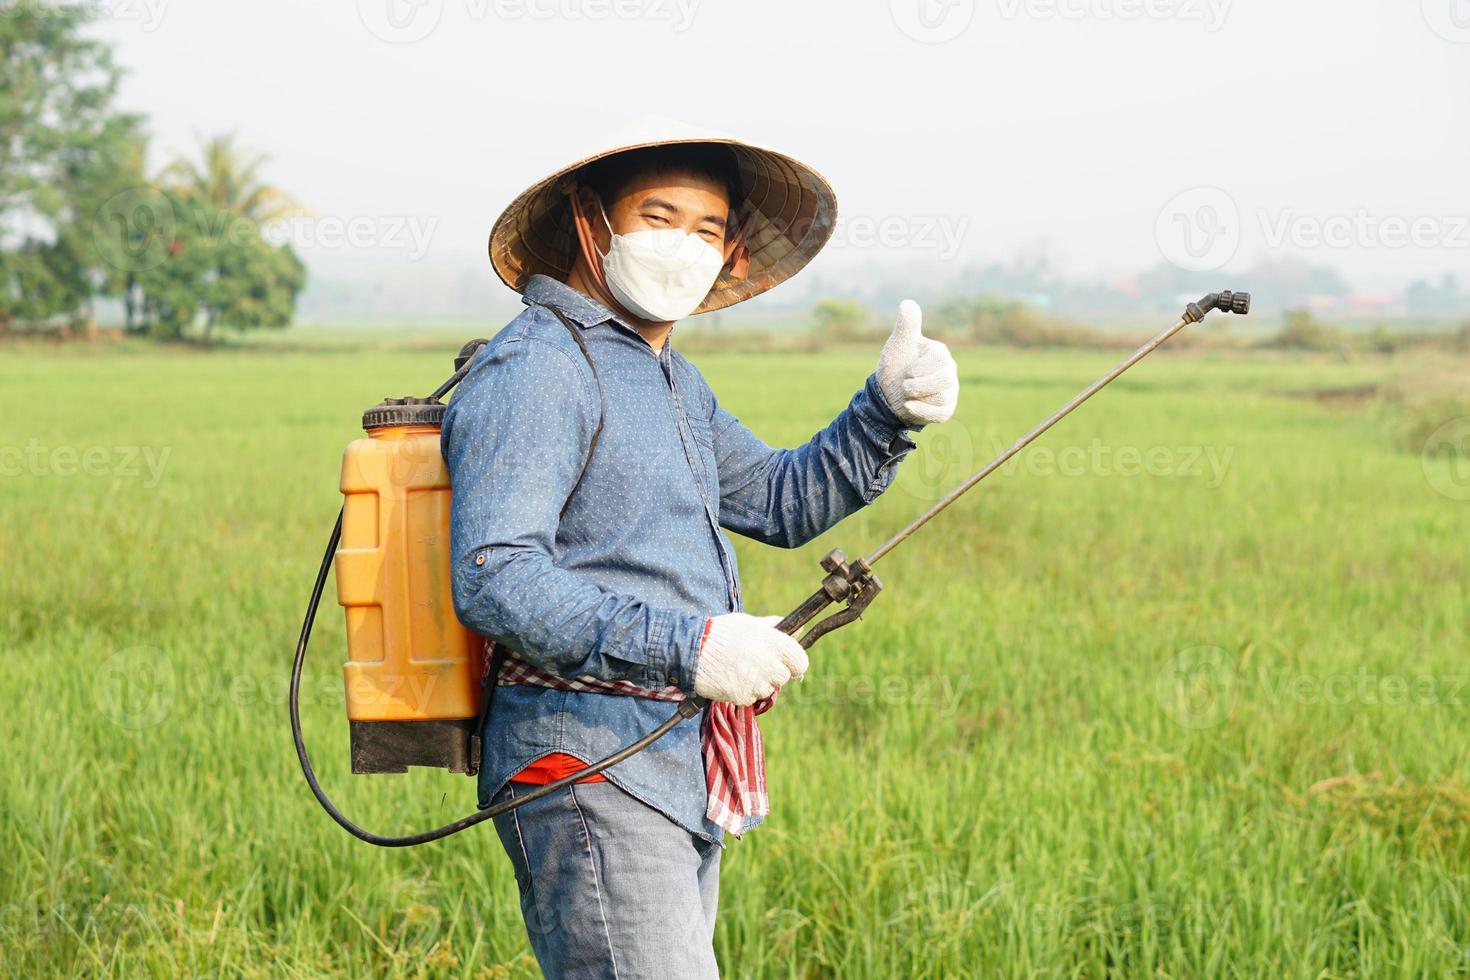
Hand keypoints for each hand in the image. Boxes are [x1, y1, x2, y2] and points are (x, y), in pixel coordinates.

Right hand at [693, 613, 808, 705]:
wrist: (691, 649)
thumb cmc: (722, 632)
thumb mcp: (749, 623)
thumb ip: (775, 627)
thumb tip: (798, 629)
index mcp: (773, 642)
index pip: (800, 662)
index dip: (794, 663)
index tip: (787, 663)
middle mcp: (767, 663)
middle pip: (783, 677)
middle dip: (773, 673)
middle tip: (756, 663)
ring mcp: (755, 682)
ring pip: (767, 690)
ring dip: (758, 683)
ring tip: (738, 669)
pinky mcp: (742, 696)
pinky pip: (750, 698)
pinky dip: (743, 691)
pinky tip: (730, 677)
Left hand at [875, 300, 958, 425]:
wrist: (887, 394)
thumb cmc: (896, 366)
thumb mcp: (898, 344)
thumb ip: (906, 325)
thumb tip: (908, 303)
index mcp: (939, 353)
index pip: (939, 359)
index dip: (920, 368)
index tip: (907, 371)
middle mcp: (948, 371)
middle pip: (945, 379)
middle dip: (919, 385)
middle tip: (904, 385)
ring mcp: (949, 391)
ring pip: (943, 396)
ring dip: (918, 397)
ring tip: (905, 395)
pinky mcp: (945, 409)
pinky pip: (941, 413)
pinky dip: (922, 411)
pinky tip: (908, 406)